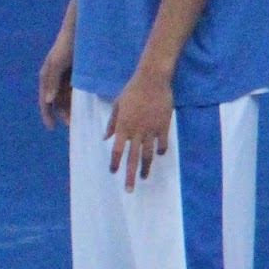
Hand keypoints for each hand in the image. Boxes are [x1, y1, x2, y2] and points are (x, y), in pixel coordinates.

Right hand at [39, 27, 74, 128]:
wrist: (81, 26)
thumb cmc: (67, 43)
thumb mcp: (58, 62)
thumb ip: (52, 81)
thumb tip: (48, 101)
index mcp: (46, 76)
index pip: (44, 101)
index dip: (47, 114)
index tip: (52, 127)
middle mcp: (54, 77)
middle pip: (56, 101)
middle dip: (63, 112)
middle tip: (73, 122)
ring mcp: (64, 75)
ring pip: (66, 96)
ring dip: (72, 106)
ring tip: (81, 114)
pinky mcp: (74, 72)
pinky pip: (75, 89)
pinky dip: (79, 96)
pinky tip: (87, 102)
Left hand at [105, 70, 172, 190]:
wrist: (153, 78)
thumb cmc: (132, 90)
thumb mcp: (118, 104)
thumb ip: (112, 122)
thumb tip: (105, 138)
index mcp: (123, 126)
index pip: (118, 150)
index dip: (115, 162)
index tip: (113, 172)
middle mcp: (136, 131)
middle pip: (133, 158)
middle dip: (130, 175)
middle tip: (129, 190)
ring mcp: (151, 129)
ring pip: (148, 154)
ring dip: (146, 167)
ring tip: (144, 177)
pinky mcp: (163, 125)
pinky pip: (162, 143)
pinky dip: (160, 150)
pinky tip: (159, 155)